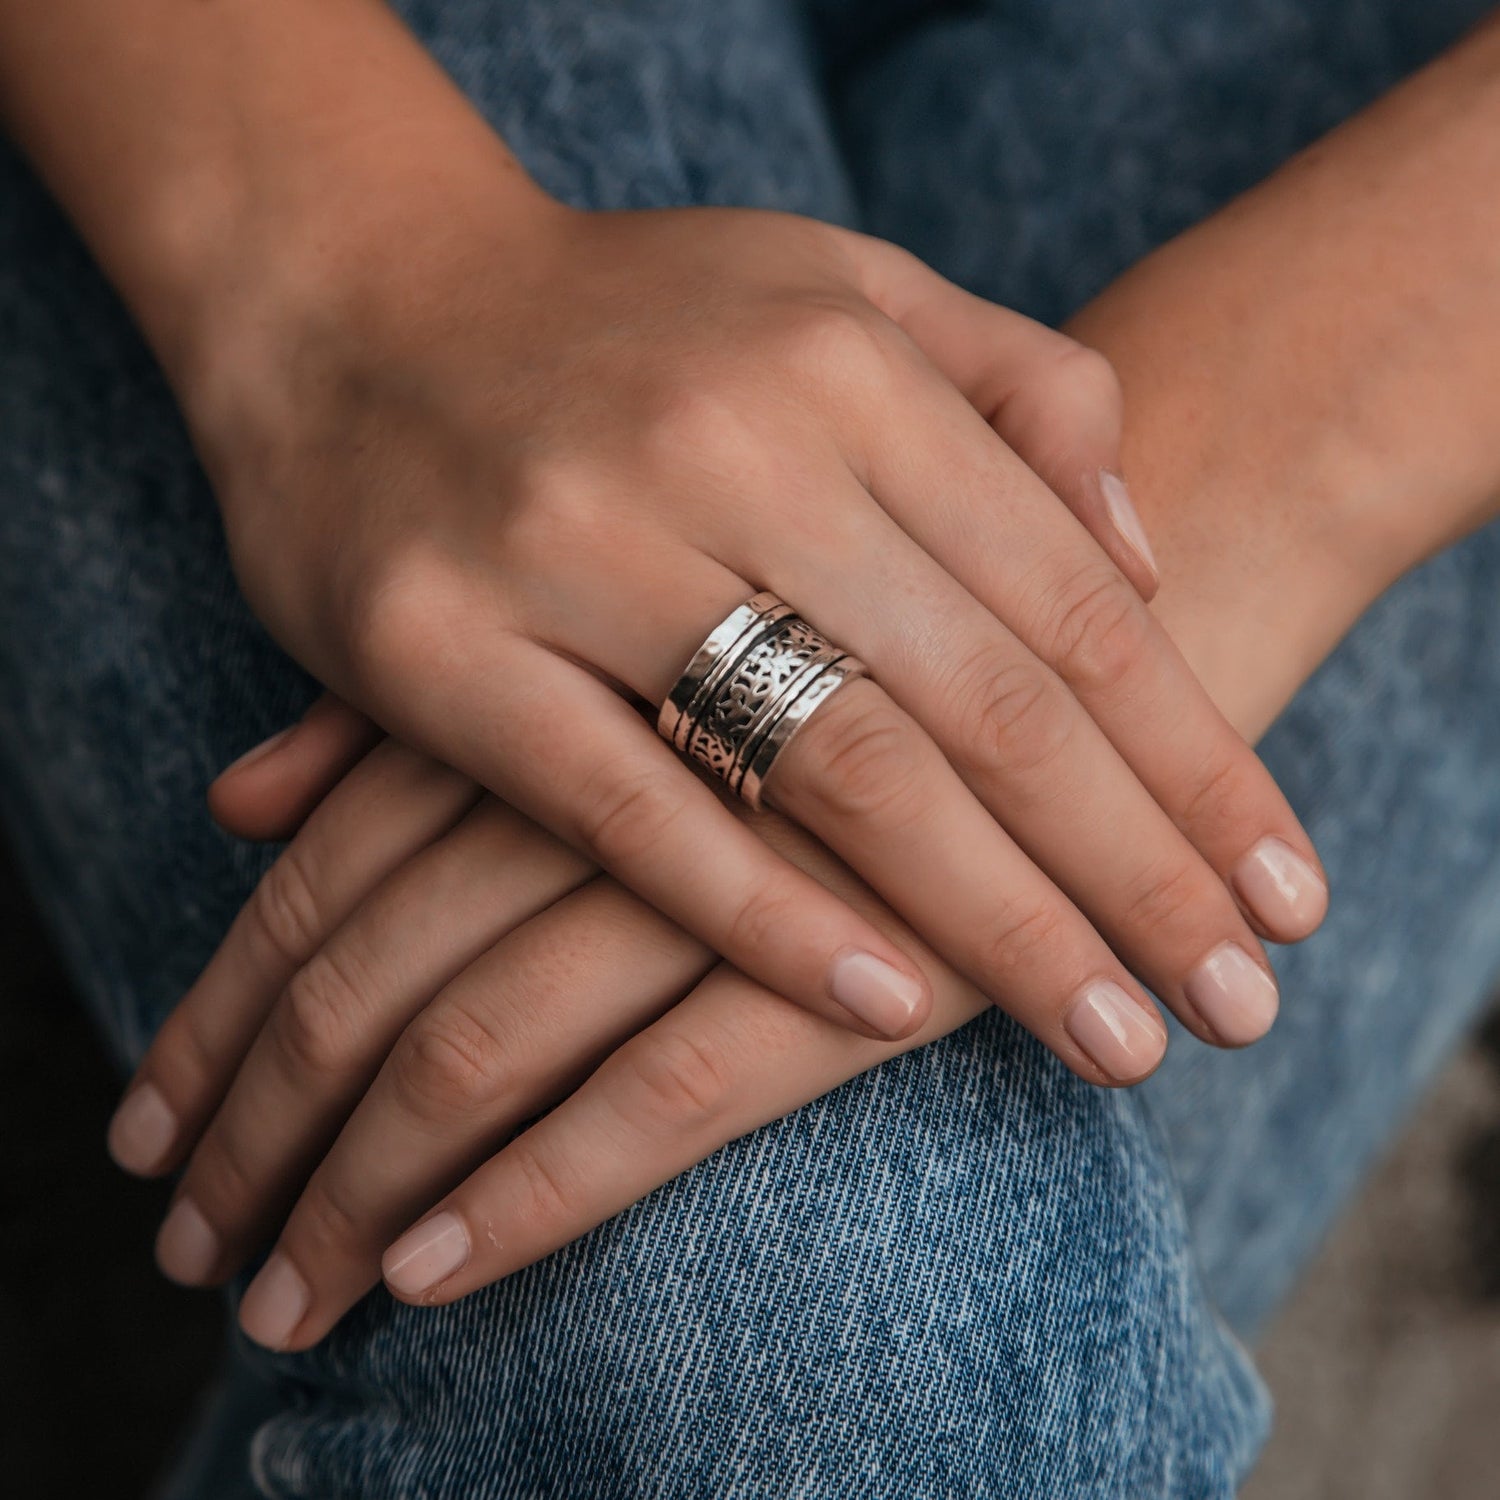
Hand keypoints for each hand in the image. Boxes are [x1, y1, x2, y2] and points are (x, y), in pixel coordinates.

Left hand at [104, 695, 1051, 1350]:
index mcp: (542, 671)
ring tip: (271, 1307)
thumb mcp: (632, 625)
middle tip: (180, 1238)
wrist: (1113, 610)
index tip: (153, 1117)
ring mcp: (725, 859)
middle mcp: (606, 759)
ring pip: (481, 1035)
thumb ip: (416, 698)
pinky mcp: (855, 953)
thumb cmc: (848, 605)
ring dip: (356, 1184)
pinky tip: (440, 1271)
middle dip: (255, 1118)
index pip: (324, 859)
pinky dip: (539, 1189)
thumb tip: (232, 795)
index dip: (224, 998)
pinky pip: (660, 1092)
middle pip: (366, 959)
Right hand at [187, 163, 1322, 1059]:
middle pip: (986, 701)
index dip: (1192, 756)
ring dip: (994, 921)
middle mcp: (731, 446)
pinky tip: (882, 1005)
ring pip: (834, 765)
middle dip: (1136, 870)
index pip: (1069, 600)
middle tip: (1239, 1005)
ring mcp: (577, 545)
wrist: (352, 291)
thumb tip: (1141, 550)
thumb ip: (1012, 391)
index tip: (1279, 890)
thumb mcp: (840, 290)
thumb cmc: (625, 315)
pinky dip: (757, 915)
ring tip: (1114, 1034)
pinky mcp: (442, 645)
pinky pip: (627, 808)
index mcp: (847, 364)